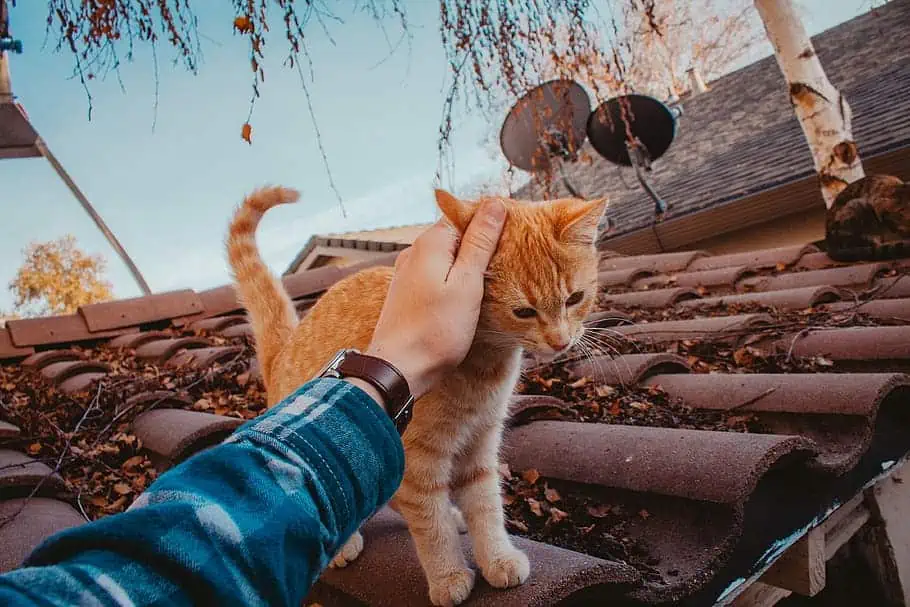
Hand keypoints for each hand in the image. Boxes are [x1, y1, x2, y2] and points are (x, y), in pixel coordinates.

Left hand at [365, 197, 506, 399]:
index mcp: (430, 242)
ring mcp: (409, 272)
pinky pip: (438, 273)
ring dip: (472, 262)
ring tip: (499, 276)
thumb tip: (494, 204)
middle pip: (456, 233)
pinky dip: (457, 277)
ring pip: (448, 255)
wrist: (398, 369)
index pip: (466, 212)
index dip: (493, 218)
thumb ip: (480, 242)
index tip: (519, 232)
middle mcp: (415, 251)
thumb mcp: (467, 282)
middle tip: (516, 257)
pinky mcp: (410, 292)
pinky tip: (472, 293)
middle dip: (484, 241)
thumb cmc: (436, 329)